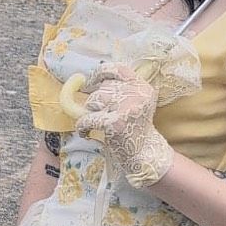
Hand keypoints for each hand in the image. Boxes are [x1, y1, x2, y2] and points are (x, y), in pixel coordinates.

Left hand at [73, 62, 173, 187]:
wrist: (143, 155)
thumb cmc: (133, 129)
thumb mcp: (133, 103)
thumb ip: (118, 90)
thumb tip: (85, 81)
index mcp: (143, 87)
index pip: (118, 69)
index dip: (100, 73)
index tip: (90, 82)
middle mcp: (138, 94)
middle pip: (103, 88)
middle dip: (95, 101)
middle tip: (98, 114)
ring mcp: (127, 108)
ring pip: (94, 100)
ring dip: (88, 113)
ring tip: (94, 123)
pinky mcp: (116, 123)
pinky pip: (88, 118)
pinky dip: (82, 126)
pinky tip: (86, 133)